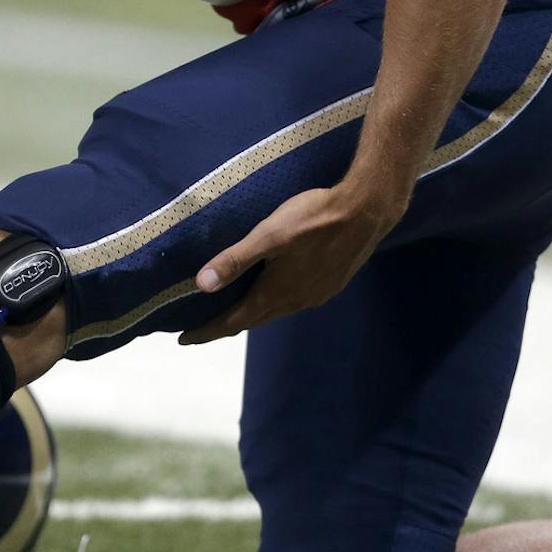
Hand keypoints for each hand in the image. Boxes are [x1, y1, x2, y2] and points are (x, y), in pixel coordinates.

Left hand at [177, 181, 405, 344]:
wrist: (367, 211)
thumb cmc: (314, 218)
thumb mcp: (269, 234)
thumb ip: (235, 259)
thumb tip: (201, 286)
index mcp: (276, 293)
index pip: (234, 321)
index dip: (207, 331)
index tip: (184, 340)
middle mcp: (296, 301)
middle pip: (254, 320)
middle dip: (226, 325)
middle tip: (203, 326)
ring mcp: (317, 294)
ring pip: (276, 311)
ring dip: (252, 313)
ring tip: (234, 309)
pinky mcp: (331, 283)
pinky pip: (295, 301)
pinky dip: (275, 302)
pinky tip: (275, 289)